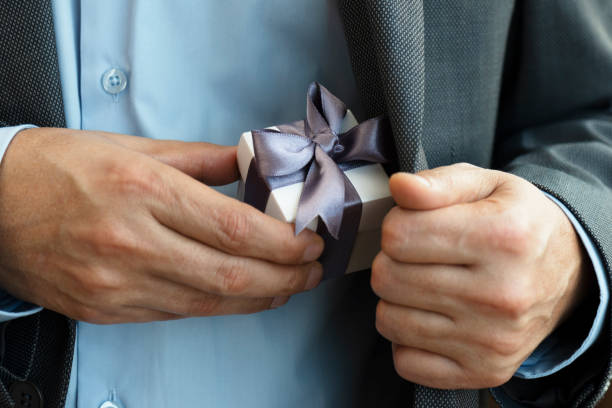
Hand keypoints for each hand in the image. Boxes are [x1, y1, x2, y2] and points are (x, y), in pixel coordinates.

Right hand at [0, 128, 323, 323]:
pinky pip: (178, 313)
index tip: (310, 242)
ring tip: (289, 285)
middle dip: (286, 277)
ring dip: (261, 297)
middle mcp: (131, 242)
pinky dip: (219, 306)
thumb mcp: (133, 146)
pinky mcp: (106, 310)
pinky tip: (240, 295)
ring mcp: (117, 284)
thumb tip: (251, 166)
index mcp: (142, 190)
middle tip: (312, 270)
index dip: (284, 243)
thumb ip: (201, 159)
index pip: (235, 228)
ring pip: (210, 303)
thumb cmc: (57, 168)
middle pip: (231, 275)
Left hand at [372, 163, 590, 388]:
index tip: (414, 225)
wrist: (567, 272)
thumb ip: (438, 183)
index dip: (396, 225)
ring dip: (397, 299)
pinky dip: (407, 339)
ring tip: (425, 284)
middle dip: (392, 261)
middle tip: (418, 256)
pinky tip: (431, 318)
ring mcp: (492, 340)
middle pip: (388, 278)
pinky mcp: (485, 371)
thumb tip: (400, 187)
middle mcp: (500, 294)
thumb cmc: (517, 224)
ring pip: (389, 320)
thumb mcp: (487, 185)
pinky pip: (406, 361)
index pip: (397, 235)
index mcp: (502, 236)